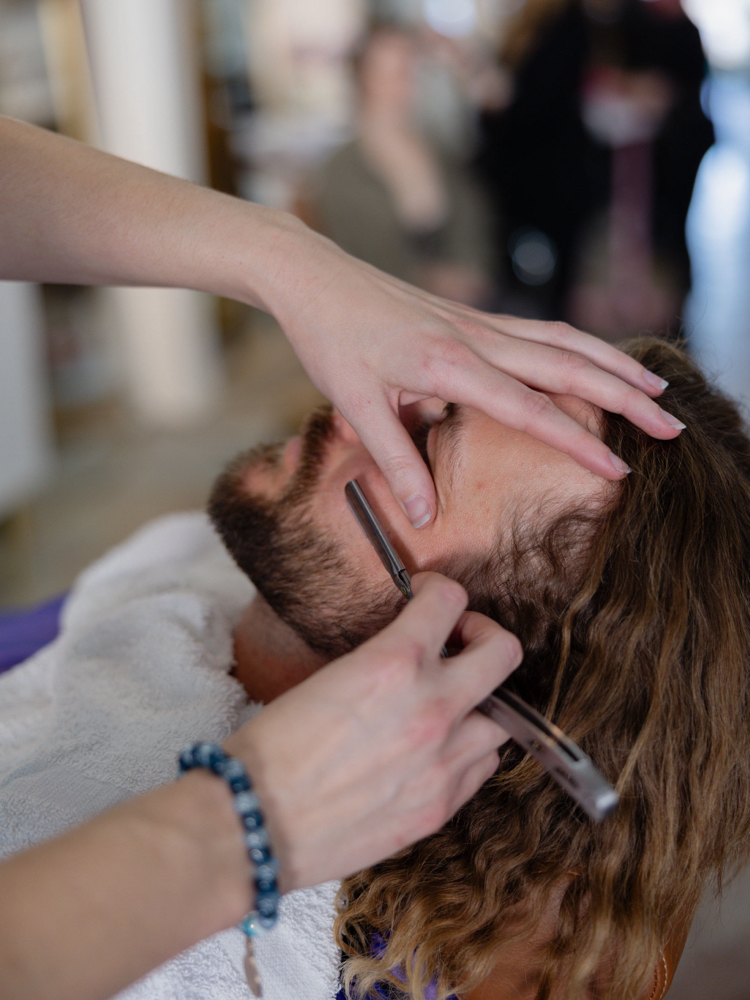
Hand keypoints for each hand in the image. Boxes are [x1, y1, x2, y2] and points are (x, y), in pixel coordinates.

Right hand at [224, 573, 521, 890]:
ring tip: (449, 707)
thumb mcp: (326, 677)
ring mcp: (443, 761)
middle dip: (483, 638)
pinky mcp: (441, 806)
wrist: (257, 821)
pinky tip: (438, 750)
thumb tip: (404, 653)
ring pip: (503, 718)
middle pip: (503, 652)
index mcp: (394, 663)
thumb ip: (381, 661)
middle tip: (458, 643)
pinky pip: (482, 768)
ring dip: (479, 704)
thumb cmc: (273, 748)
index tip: (430, 599)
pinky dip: (468, 752)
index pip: (451, 600)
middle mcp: (432, 707)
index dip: (440, 591)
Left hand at [268, 225, 681, 527]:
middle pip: (567, 366)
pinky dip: (577, 346)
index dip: (578, 441)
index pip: (530, 408)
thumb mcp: (355, 405)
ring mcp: (476, 321)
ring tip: (654, 388)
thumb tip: (427, 515)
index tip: (621, 468)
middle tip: (671, 425)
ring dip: (611, 364)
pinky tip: (592, 359)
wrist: (312, 276)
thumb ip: (396, 461)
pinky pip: (538, 329)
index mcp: (448, 363)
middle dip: (625, 396)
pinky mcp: (470, 314)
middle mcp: (474, 337)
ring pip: (562, 340)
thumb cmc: (329, 338)